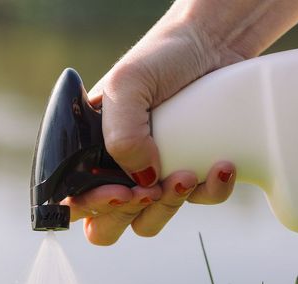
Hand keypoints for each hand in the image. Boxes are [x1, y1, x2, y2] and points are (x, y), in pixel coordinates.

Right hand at [64, 0, 297, 244]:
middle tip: (151, 188)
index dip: (92, 207)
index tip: (121, 192)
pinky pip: (198, 203)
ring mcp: (154, 176)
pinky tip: (223, 165)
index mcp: (88, 150)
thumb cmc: (163, 56)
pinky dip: (211, 191)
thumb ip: (121, 134)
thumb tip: (142, 180)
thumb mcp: (129, 84)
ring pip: (149, 222)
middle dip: (130, 211)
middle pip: (107, 225)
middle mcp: (117, 169)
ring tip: (189, 172)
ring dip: (169, 206)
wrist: (215, 42)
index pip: (74, 199)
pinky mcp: (191, 176)